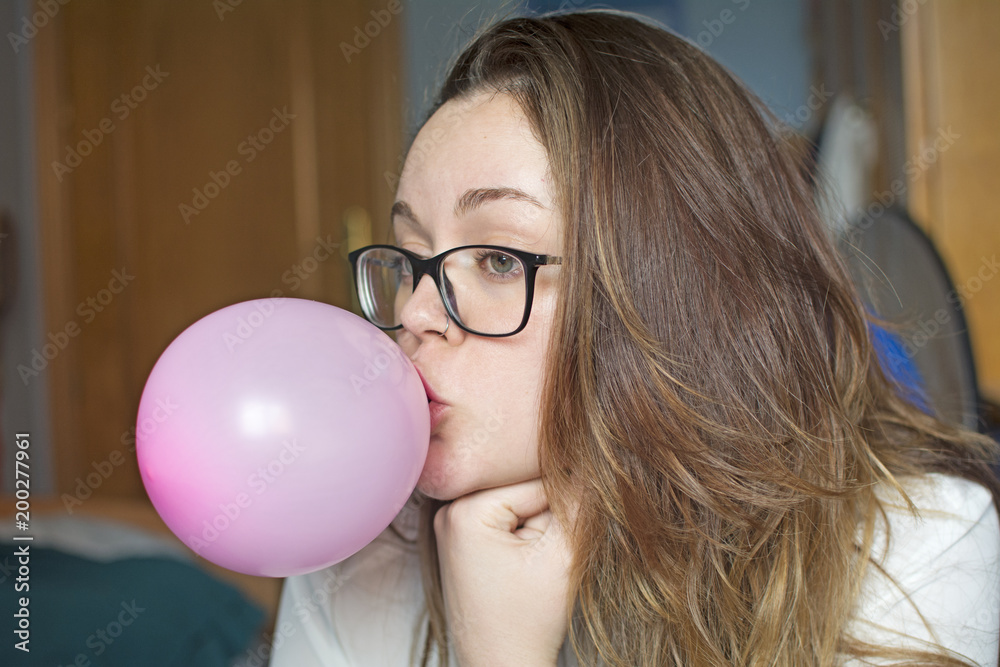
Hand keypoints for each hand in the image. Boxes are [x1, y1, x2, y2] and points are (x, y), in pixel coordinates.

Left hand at [434, 479, 573, 666]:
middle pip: (522, 489)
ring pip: (516, 504)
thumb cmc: (528, 621)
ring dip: (535, 526)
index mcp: (466, 509)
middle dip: (546, 517)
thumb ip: (579, 503)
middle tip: (539, 562)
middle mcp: (448, 508)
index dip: (562, 511)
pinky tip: (519, 568)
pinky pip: (503, 518)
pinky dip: (520, 536)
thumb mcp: (562, 556)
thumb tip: (592, 458)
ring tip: (528, 569)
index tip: (554, 550)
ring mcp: (449, 523)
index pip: (537, 482)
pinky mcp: (458, 538)